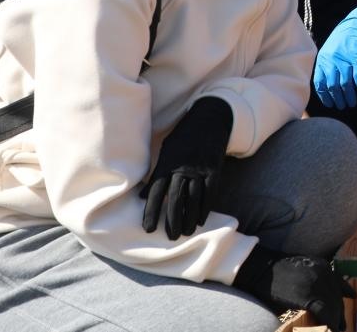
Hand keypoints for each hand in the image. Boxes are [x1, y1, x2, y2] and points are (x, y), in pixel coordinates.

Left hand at [140, 96, 232, 239]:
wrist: (209, 120)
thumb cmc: (183, 137)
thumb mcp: (165, 151)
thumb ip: (156, 173)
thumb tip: (141, 196)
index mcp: (167, 163)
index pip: (156, 192)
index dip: (151, 211)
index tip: (148, 229)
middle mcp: (182, 168)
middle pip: (176, 198)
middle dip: (172, 219)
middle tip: (171, 237)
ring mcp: (200, 169)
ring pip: (194, 198)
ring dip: (190, 217)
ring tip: (186, 232)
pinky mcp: (215, 169)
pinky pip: (210, 192)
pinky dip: (206, 207)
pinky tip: (202, 220)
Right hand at [232, 244, 353, 330]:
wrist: (262, 269)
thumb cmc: (278, 271)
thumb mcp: (304, 268)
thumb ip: (317, 278)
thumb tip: (323, 294)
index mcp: (324, 267)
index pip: (340, 285)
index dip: (344, 297)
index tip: (348, 305)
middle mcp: (324, 274)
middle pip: (337, 298)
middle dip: (340, 313)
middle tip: (342, 326)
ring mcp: (316, 285)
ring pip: (333, 307)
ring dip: (336, 320)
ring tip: (338, 330)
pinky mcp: (307, 297)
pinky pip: (324, 313)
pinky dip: (329, 323)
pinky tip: (331, 330)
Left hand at [313, 0, 356, 109]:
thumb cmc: (344, 38)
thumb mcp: (330, 49)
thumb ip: (326, 64)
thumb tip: (325, 84)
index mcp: (323, 59)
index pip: (320, 83)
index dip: (325, 96)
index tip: (331, 104)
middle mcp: (332, 61)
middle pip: (333, 86)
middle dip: (338, 99)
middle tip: (343, 106)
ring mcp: (345, 60)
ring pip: (345, 85)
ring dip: (350, 96)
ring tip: (352, 103)